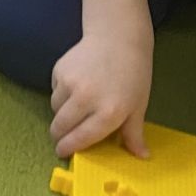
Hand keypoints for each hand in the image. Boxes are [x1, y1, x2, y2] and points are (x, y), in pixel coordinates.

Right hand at [50, 25, 153, 158]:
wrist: (117, 39)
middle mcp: (87, 99)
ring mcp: (70, 83)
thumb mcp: (138, 106)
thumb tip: (141, 156)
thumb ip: (133, 133)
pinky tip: (74, 89)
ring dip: (61, 114)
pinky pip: (54, 91)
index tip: (62, 152)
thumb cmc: (133, 76)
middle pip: (62, 125)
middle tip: (60, 138)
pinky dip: (61, 95)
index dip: (70, 147)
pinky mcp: (59, 71)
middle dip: (59, 134)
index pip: (83, 136)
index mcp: (110, 112)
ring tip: (74, 109)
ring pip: (55, 108)